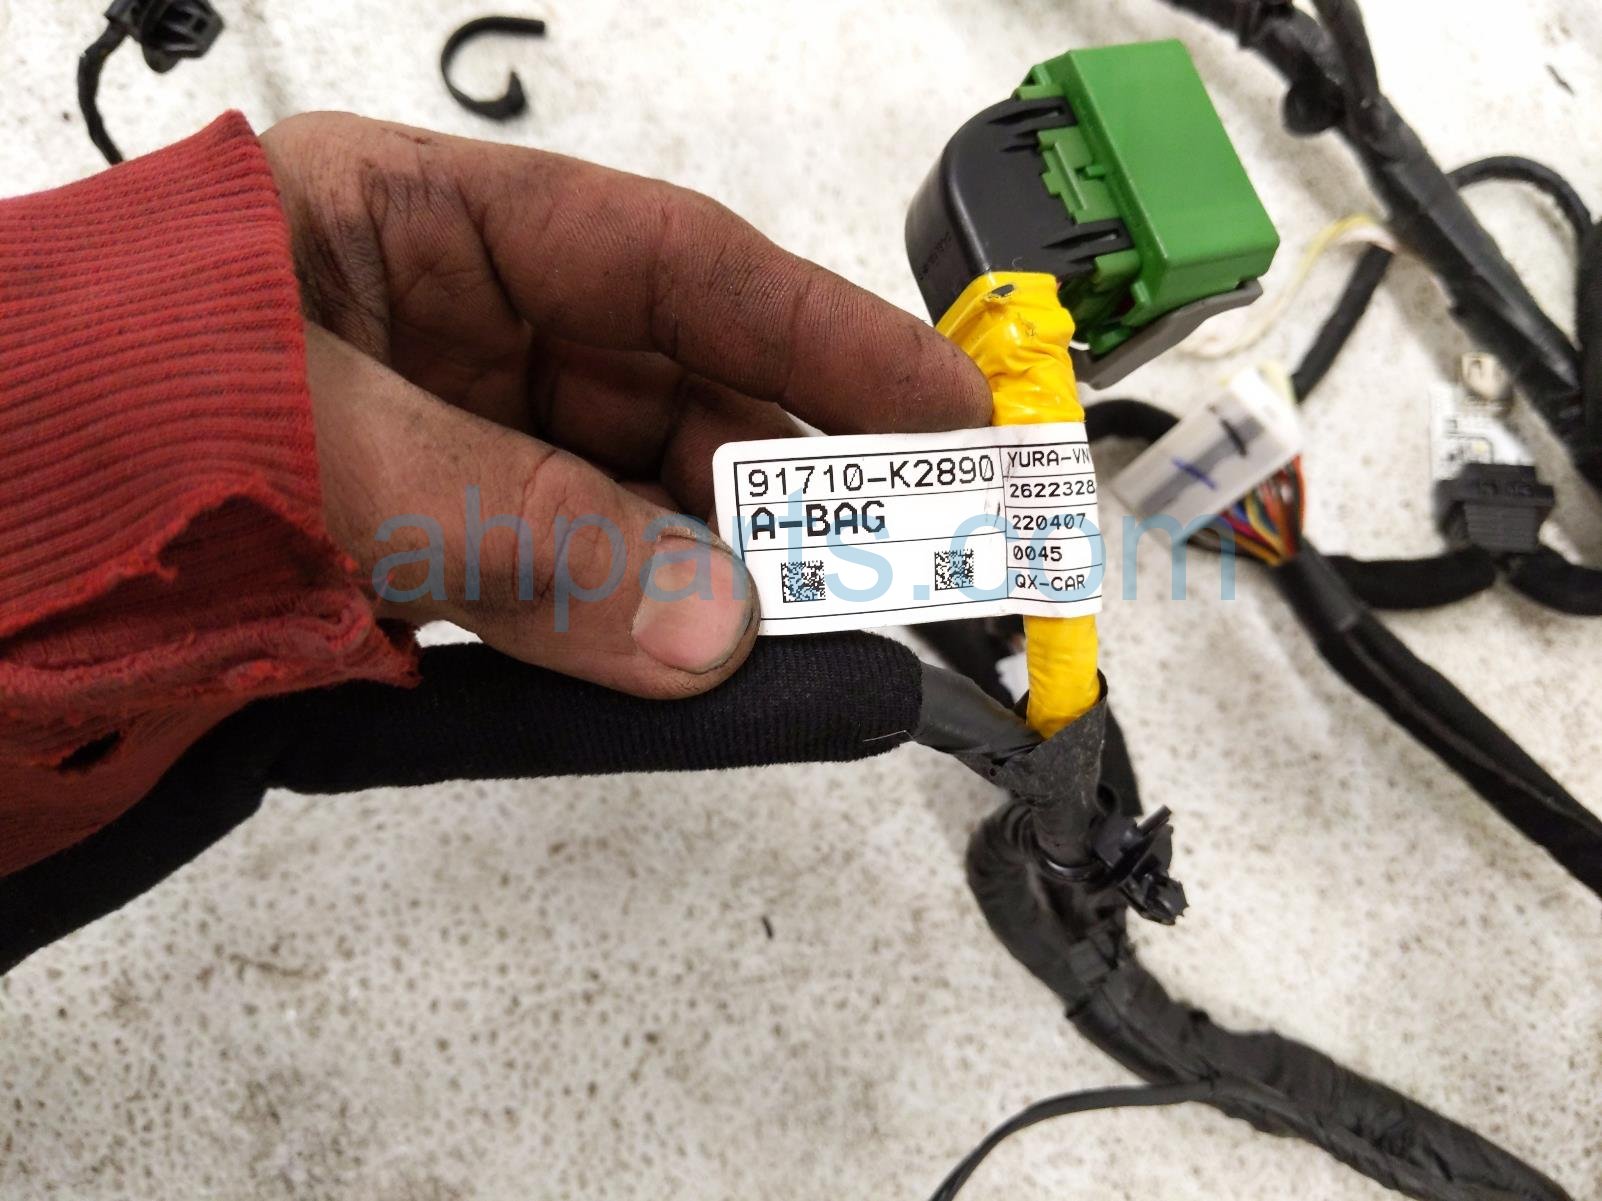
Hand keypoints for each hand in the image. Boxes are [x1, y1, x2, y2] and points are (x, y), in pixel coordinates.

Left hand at [261, 113, 988, 697]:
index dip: (825, 337)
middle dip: (791, 481)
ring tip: (818, 636)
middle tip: (909, 558)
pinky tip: (692, 676)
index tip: (944, 409)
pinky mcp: (412, 579)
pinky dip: (626, 652)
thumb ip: (510, 531)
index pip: (670, 265)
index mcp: (412, 229)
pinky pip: (558, 611)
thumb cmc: (45, 420)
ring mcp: (436, 467)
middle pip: (671, 399)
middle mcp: (443, 342)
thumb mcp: (292, 443)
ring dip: (716, 582)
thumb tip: (705, 626)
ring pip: (627, 517)